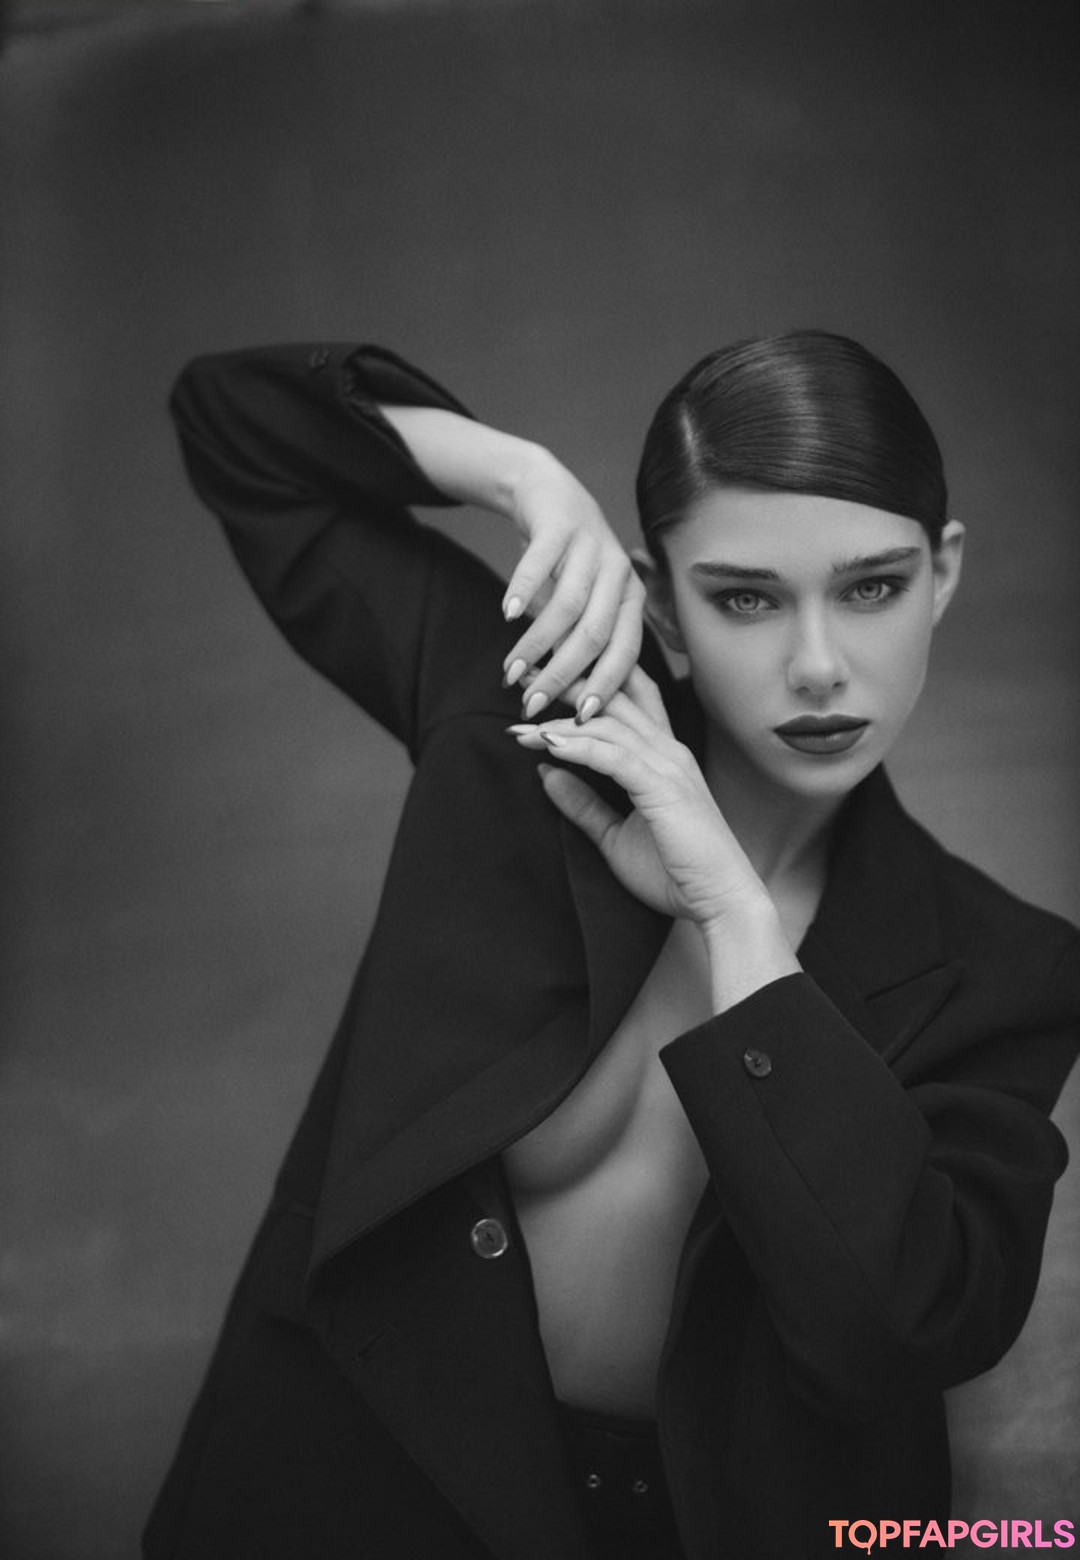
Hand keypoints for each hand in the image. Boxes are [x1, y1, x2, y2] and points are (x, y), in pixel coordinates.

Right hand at [500, 458, 643, 721]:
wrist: (547, 495)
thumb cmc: (565, 564)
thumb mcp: (581, 605)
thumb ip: (576, 644)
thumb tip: (565, 700)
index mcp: (630, 599)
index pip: (625, 652)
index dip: (604, 687)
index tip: (580, 719)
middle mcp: (619, 574)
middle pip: (594, 636)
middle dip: (562, 676)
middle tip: (531, 704)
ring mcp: (592, 547)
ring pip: (567, 607)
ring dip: (536, 644)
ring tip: (511, 670)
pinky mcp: (561, 525)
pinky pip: (541, 563)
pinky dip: (524, 590)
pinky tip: (507, 614)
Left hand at [511, 668, 768, 931]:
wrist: (719, 903)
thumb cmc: (675, 872)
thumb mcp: (616, 835)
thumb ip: (584, 804)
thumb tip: (544, 772)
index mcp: (663, 755)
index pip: (627, 699)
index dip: (586, 683)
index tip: (538, 680)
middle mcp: (668, 751)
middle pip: (614, 698)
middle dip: (566, 683)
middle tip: (520, 677)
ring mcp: (669, 766)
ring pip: (608, 725)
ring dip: (560, 722)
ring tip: (520, 727)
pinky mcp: (664, 788)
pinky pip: (614, 757)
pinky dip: (579, 747)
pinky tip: (547, 744)